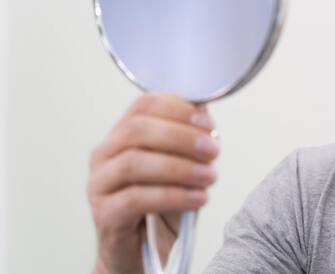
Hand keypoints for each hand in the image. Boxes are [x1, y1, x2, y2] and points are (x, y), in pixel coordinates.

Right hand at [87, 93, 218, 273]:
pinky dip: (173, 196)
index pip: (143, 105)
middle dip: (181, 137)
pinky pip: (136, 199)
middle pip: (137, 130)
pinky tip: (198, 199)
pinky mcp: (104, 214)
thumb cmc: (159, 203)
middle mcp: (104, 155)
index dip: (177, 109)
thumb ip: (189, 141)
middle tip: (213, 151)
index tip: (208, 123)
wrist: (140, 250)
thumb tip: (206, 116)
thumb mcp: (178, 166)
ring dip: (179, 167)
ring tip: (210, 177)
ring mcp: (99, 184)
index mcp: (121, 135)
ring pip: (134, 163)